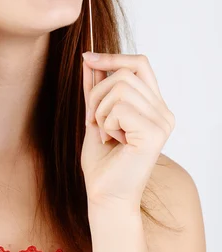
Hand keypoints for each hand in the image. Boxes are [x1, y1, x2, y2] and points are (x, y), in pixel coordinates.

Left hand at [81, 52, 174, 212]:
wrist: (105, 195)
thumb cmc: (102, 161)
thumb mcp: (95, 115)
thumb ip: (96, 88)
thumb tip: (89, 58)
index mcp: (154, 106)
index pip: (139, 63)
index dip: (112, 57)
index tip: (87, 58)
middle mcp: (164, 112)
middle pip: (124, 73)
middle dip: (97, 93)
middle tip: (93, 120)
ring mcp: (162, 122)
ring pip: (119, 88)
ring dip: (100, 110)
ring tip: (105, 133)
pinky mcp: (154, 134)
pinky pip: (119, 108)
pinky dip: (106, 123)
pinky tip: (112, 142)